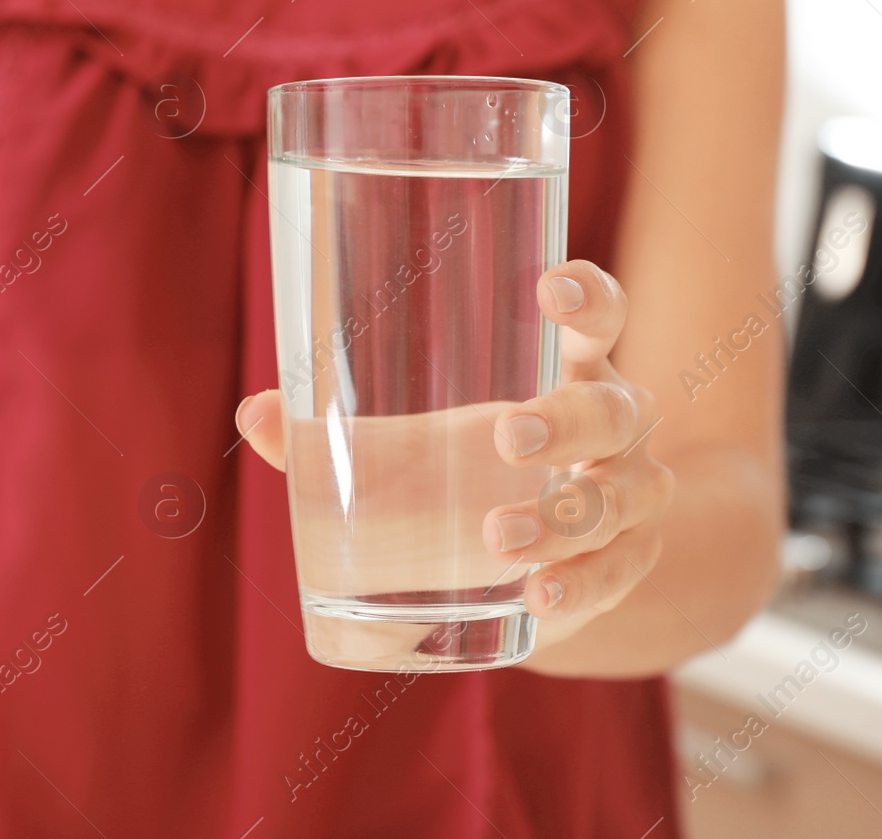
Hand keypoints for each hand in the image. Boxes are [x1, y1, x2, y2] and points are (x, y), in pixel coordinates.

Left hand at [236, 260, 673, 651]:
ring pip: (622, 495)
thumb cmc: (467, 478)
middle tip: (508, 437)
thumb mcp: (409, 449)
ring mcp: (628, 497)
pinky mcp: (625, 564)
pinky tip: (540, 593)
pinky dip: (583, 583)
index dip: (588, 297)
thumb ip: (338, 434)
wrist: (540, 565)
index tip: (548, 288)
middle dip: (569, 420)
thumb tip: (253, 412)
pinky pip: (618, 571)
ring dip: (566, 518)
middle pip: (616, 409)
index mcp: (568, 371)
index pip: (601, 318)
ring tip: (500, 538)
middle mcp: (614, 428)